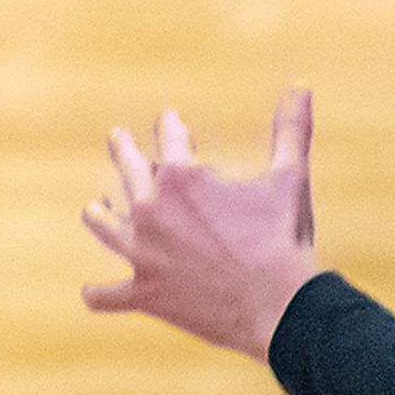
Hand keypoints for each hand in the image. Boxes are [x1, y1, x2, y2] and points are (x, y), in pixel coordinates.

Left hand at [79, 88, 320, 363]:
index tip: (171, 121)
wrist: (280, 309)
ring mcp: (142, 253)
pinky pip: (108, 295)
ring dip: (99, 214)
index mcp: (181, 176)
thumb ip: (291, 129)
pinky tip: (91, 293)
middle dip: (123, 150)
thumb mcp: (290, 178)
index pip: (167, 136)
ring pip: (104, 226)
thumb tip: (303, 85)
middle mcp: (151, 210)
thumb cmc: (284, 241)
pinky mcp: (145, 294)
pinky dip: (99, 295)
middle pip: (127, 170)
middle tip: (117, 138)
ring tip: (95, 207)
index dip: (171, 126)